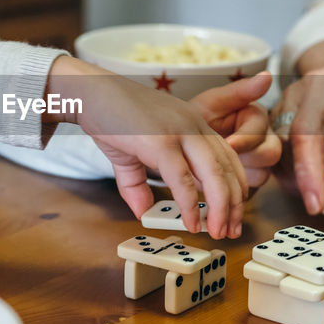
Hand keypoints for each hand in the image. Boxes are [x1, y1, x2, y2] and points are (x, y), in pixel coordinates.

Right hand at [47, 57, 248, 238]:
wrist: (88, 91)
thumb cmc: (109, 116)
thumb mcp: (130, 154)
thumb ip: (138, 183)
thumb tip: (142, 212)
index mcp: (192, 124)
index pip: (227, 157)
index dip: (234, 186)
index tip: (233, 212)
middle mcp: (192, 126)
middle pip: (227, 168)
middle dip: (234, 203)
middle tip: (232, 230)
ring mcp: (178, 132)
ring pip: (213, 174)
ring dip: (220, 208)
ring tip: (217, 232)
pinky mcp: (160, 142)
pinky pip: (182, 180)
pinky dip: (189, 205)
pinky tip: (191, 223)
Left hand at [190, 72, 281, 190]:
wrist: (177, 144)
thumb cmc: (194, 120)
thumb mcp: (211, 103)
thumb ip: (239, 91)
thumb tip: (267, 75)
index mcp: (256, 117)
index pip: (262, 129)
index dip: (245, 138)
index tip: (229, 143)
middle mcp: (263, 140)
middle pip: (271, 153)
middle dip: (245, 159)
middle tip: (220, 161)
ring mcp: (258, 163)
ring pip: (262, 174)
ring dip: (239, 175)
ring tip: (215, 168)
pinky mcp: (249, 182)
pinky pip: (251, 191)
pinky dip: (234, 190)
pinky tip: (219, 182)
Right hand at [272, 39, 323, 213]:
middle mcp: (318, 87)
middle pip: (305, 132)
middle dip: (309, 173)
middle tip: (317, 206)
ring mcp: (292, 96)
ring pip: (284, 139)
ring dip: (295, 174)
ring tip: (311, 198)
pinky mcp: (276, 107)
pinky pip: (274, 142)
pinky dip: (285, 167)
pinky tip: (299, 184)